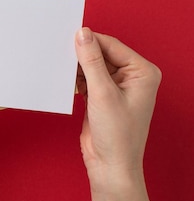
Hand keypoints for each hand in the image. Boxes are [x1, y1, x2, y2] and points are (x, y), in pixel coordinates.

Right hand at [75, 27, 163, 200]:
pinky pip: (87, 79)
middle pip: (101, 54)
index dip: (89, 40)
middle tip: (59, 51)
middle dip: (81, 54)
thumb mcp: (102, 93)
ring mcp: (116, 87)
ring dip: (77, 67)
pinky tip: (65, 80)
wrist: (110, 166)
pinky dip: (75, 79)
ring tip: (60, 67)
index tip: (66, 35)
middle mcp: (132, 77)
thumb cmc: (117, 135)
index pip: (112, 45)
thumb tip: (83, 34)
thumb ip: (91, 61)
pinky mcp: (101, 97)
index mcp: (142, 72)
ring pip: (92, 66)